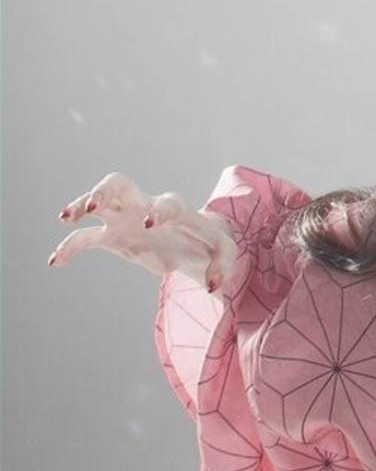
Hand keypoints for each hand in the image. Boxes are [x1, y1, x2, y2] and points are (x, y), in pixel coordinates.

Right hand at [49, 173, 235, 289]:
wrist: (196, 243)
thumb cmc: (211, 243)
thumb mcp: (225, 253)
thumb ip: (222, 266)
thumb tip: (212, 286)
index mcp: (175, 210)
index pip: (166, 203)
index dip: (158, 211)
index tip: (149, 223)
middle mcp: (146, 206)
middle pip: (119, 185)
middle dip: (104, 191)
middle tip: (91, 206)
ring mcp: (127, 219)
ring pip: (98, 203)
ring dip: (79, 207)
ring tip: (65, 220)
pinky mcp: (116, 237)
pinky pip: (88, 238)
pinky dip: (71, 247)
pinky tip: (55, 261)